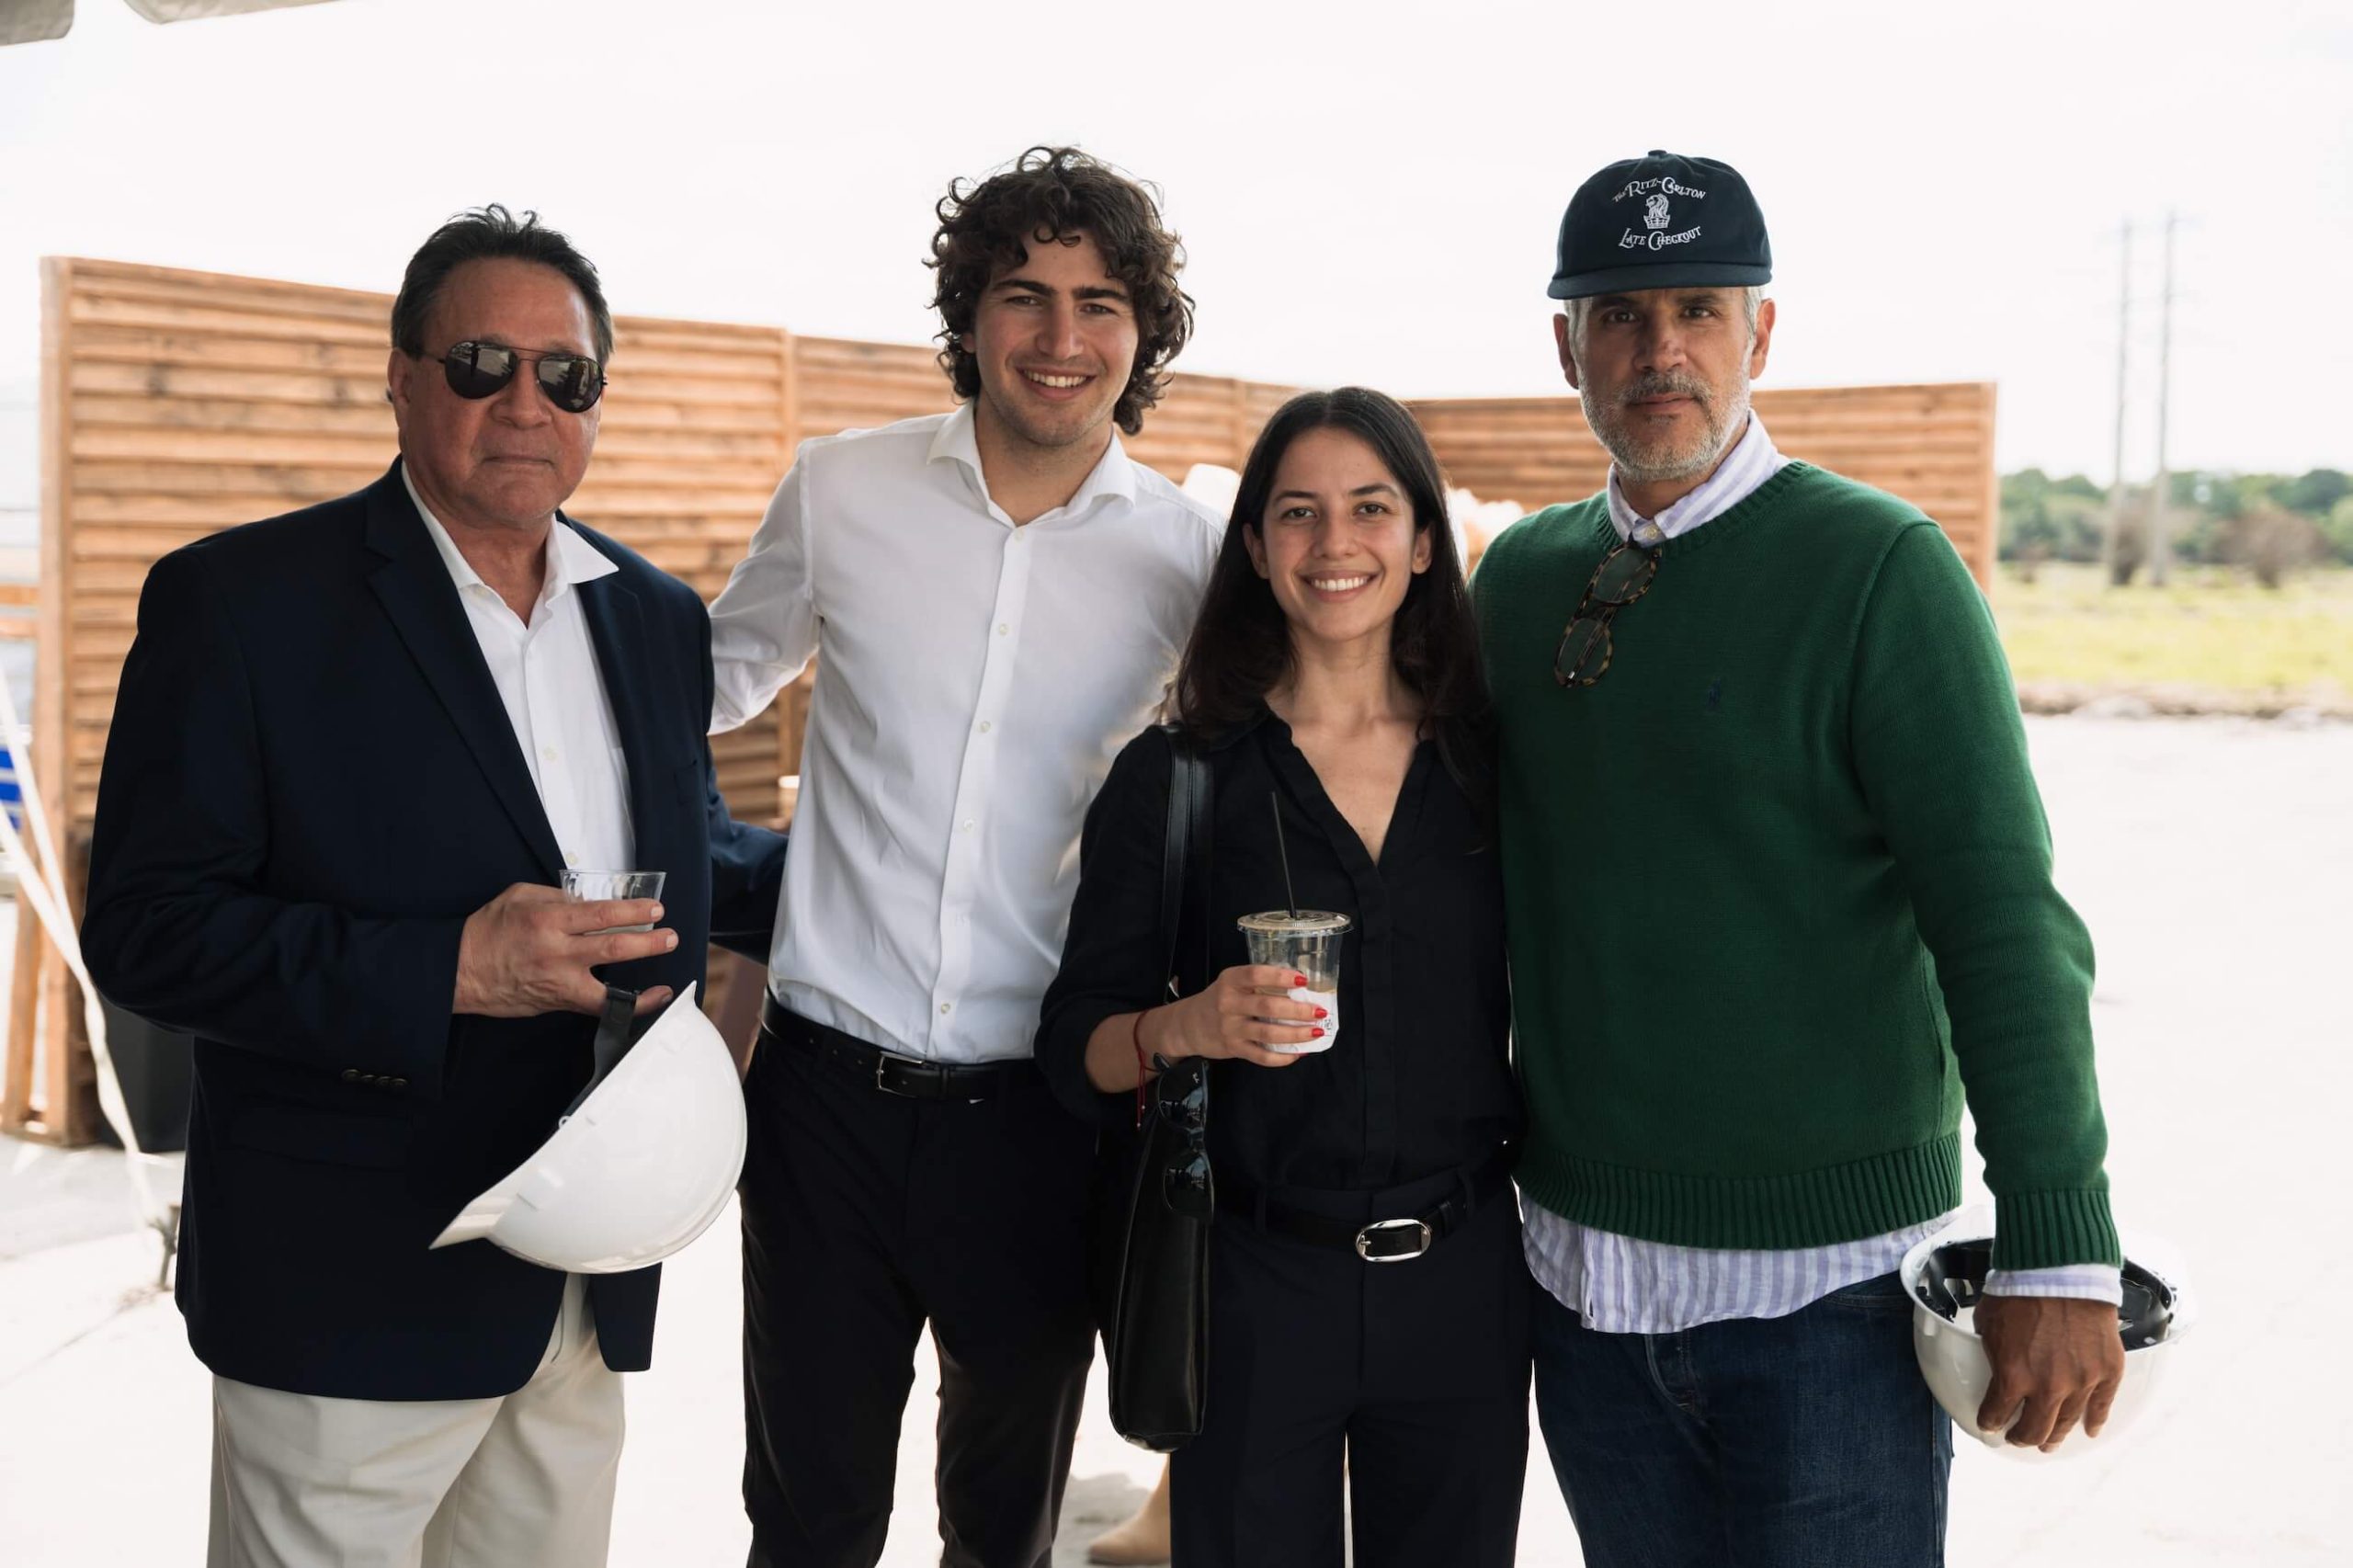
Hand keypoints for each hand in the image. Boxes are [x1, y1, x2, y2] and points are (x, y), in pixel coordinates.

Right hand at [453, 883, 678, 1018]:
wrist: (460, 971)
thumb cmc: (488, 930)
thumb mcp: (519, 896)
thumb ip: (558, 896)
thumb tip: (590, 901)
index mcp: (548, 921)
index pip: (601, 914)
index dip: (633, 911)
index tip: (655, 908)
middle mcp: (557, 953)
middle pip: (613, 947)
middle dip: (648, 942)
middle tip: (670, 936)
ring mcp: (558, 983)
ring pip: (609, 989)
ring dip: (644, 985)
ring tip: (667, 982)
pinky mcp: (558, 1002)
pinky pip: (598, 1008)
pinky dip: (627, 1007)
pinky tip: (650, 1000)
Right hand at [1148, 964, 1322, 1068]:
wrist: (1188, 1026)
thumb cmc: (1219, 1000)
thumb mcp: (1231, 984)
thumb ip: (1257, 984)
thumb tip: (1300, 987)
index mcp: (1230, 980)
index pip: (1256, 975)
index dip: (1280, 977)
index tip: (1303, 980)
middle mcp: (1228, 1003)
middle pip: (1267, 1007)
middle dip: (1297, 1010)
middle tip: (1319, 1012)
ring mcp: (1230, 1028)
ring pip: (1268, 1033)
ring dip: (1296, 1034)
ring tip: (1317, 1032)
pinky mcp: (1233, 1049)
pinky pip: (1262, 1056)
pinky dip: (1282, 1057)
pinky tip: (1298, 1053)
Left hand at [1974, 1293, 2126, 1450]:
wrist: (2061, 1270)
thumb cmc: (2019, 1289)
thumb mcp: (1988, 1323)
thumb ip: (1993, 1350)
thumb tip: (1996, 1360)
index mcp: (2012, 1376)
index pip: (1997, 1413)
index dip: (1991, 1422)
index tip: (1990, 1426)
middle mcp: (2048, 1387)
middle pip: (2035, 1429)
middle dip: (2023, 1438)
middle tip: (2018, 1440)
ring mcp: (2081, 1382)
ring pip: (2067, 1422)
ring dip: (2055, 1435)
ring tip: (2048, 1443)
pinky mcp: (2107, 1371)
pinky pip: (2102, 1406)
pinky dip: (2095, 1421)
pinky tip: (2089, 1431)